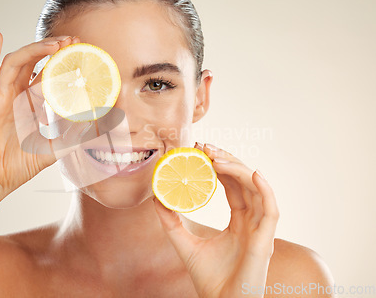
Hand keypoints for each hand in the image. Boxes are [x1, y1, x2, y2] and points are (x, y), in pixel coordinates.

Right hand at [0, 31, 79, 200]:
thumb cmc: (16, 166)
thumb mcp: (53, 149)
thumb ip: (73, 138)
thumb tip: (96, 126)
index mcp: (31, 104)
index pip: (50, 75)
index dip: (65, 62)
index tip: (83, 52)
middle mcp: (16, 95)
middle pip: (35, 62)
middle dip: (54, 49)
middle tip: (74, 41)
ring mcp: (0, 95)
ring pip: (17, 63)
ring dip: (36, 50)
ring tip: (57, 44)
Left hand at [153, 143, 278, 297]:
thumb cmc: (208, 279)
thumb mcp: (184, 243)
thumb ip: (171, 221)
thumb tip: (156, 198)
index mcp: (238, 221)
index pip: (232, 186)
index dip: (221, 166)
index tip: (201, 151)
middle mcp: (251, 221)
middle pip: (245, 182)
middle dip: (228, 161)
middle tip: (205, 147)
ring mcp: (260, 229)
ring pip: (256, 190)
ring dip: (238, 169)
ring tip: (216, 157)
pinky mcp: (265, 240)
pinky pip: (271, 210)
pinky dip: (265, 190)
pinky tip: (253, 173)